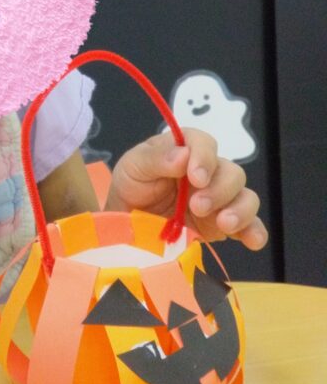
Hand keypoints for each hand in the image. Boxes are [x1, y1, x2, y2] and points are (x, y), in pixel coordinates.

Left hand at [106, 128, 267, 250]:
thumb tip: (183, 155)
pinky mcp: (224, 225)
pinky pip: (250, 226)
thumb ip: (155, 158)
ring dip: (239, 210)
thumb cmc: (132, 186)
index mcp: (185, 149)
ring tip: (223, 223)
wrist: (128, 224)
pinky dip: (254, 231)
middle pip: (230, 172)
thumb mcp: (133, 167)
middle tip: (197, 206)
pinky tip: (251, 240)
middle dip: (218, 189)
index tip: (196, 176)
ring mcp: (219, 199)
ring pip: (245, 197)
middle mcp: (208, 171)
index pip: (204, 143)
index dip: (204, 157)